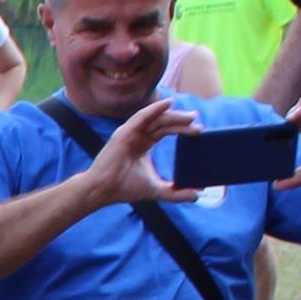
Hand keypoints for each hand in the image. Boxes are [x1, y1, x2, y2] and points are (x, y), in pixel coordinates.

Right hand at [86, 96, 202, 205]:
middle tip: (196, 120)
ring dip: (173, 115)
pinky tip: (168, 104)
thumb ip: (175, 193)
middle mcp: (137, 135)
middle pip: (163, 122)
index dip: (182, 129)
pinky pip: (141, 117)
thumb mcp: (155, 189)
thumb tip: (196, 196)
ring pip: (155, 118)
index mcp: (143, 144)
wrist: (102, 191)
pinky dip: (154, 109)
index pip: (165, 130)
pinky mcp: (123, 133)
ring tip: (190, 116)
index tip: (198, 130)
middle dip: (181, 120)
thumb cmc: (123, 188)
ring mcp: (129, 133)